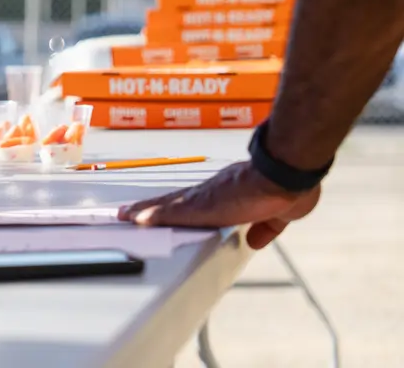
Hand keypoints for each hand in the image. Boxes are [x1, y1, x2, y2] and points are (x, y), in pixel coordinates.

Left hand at [118, 160, 321, 248]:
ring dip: (145, 211)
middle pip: (172, 202)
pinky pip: (174, 211)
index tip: (161, 210)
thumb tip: (257, 239)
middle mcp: (210, 193)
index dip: (175, 207)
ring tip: (123, 215)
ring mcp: (205, 197)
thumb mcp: (280, 216)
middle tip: (127, 212)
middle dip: (150, 208)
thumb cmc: (289, 186)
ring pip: (167, 205)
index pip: (194, 203)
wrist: (287, 172)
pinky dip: (155, 215)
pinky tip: (138, 219)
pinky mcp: (205, 203)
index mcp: (227, 195)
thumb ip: (267, 227)